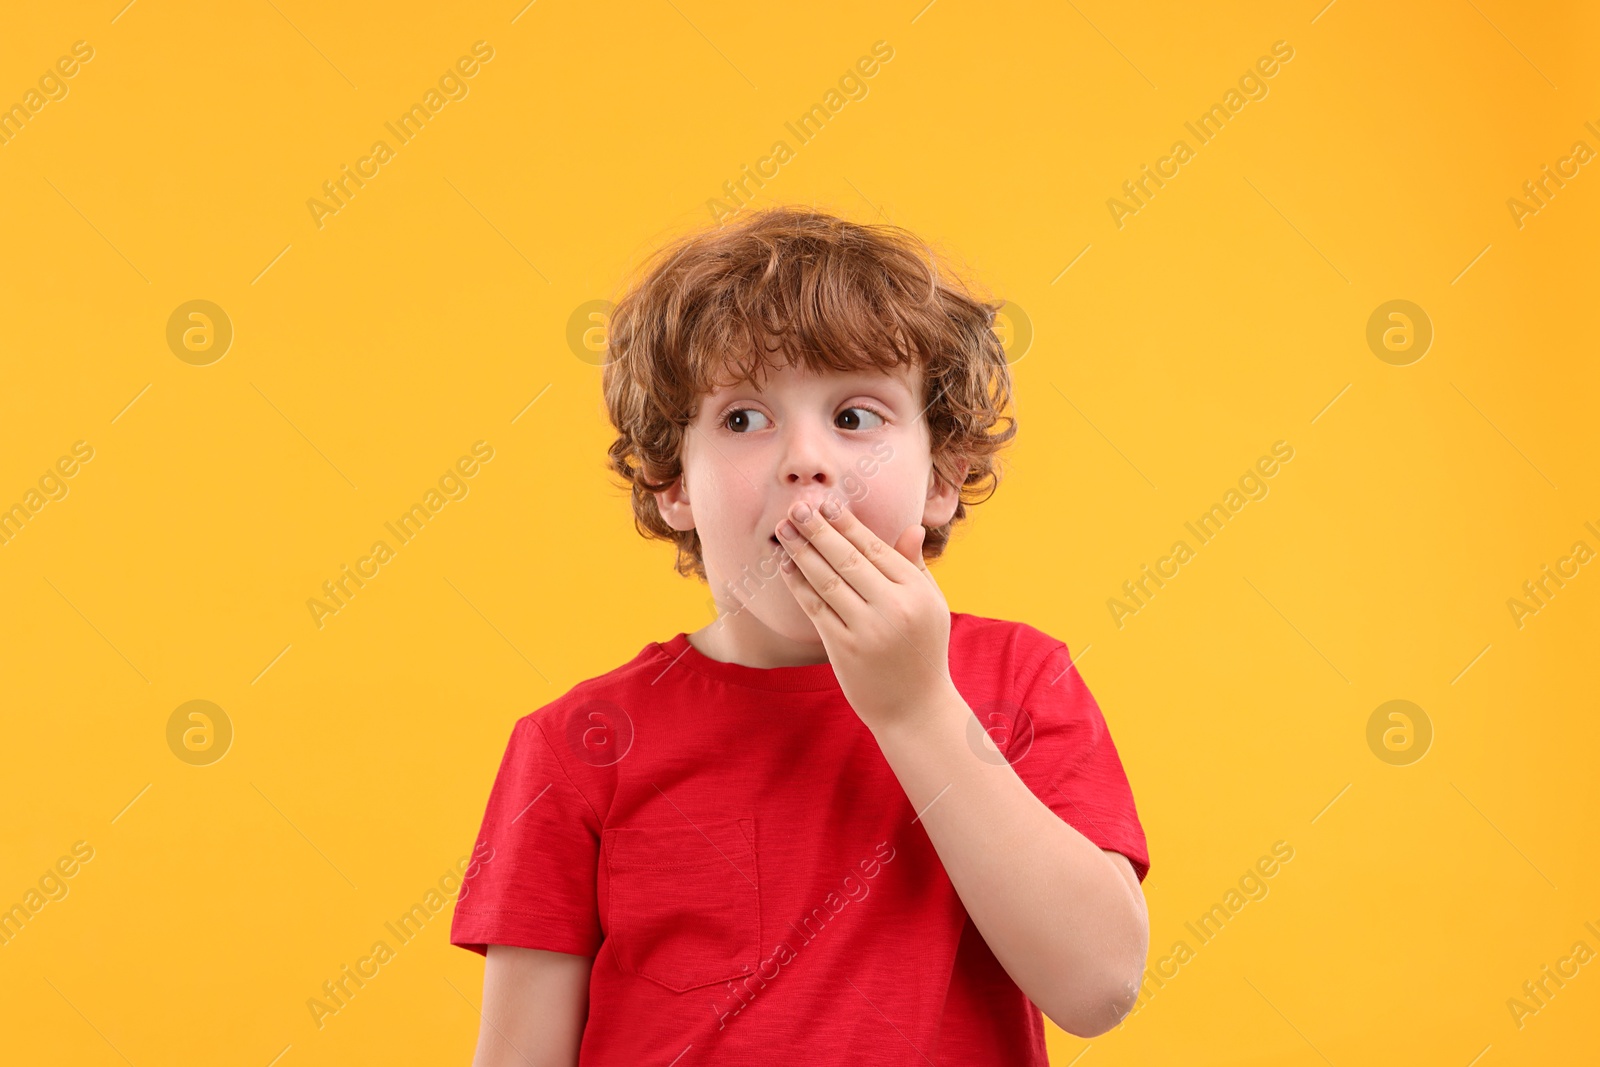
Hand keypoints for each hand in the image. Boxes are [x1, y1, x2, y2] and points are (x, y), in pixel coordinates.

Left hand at [774, 497, 955, 733]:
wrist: (915, 708)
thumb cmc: (922, 650)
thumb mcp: (930, 606)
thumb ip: (915, 567)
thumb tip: (912, 527)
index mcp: (916, 591)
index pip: (875, 548)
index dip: (847, 524)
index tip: (827, 503)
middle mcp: (893, 607)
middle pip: (847, 558)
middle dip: (818, 530)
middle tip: (797, 507)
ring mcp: (867, 629)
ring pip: (827, 580)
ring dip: (801, 552)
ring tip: (784, 530)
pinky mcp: (844, 649)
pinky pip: (816, 608)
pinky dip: (799, 585)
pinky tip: (786, 566)